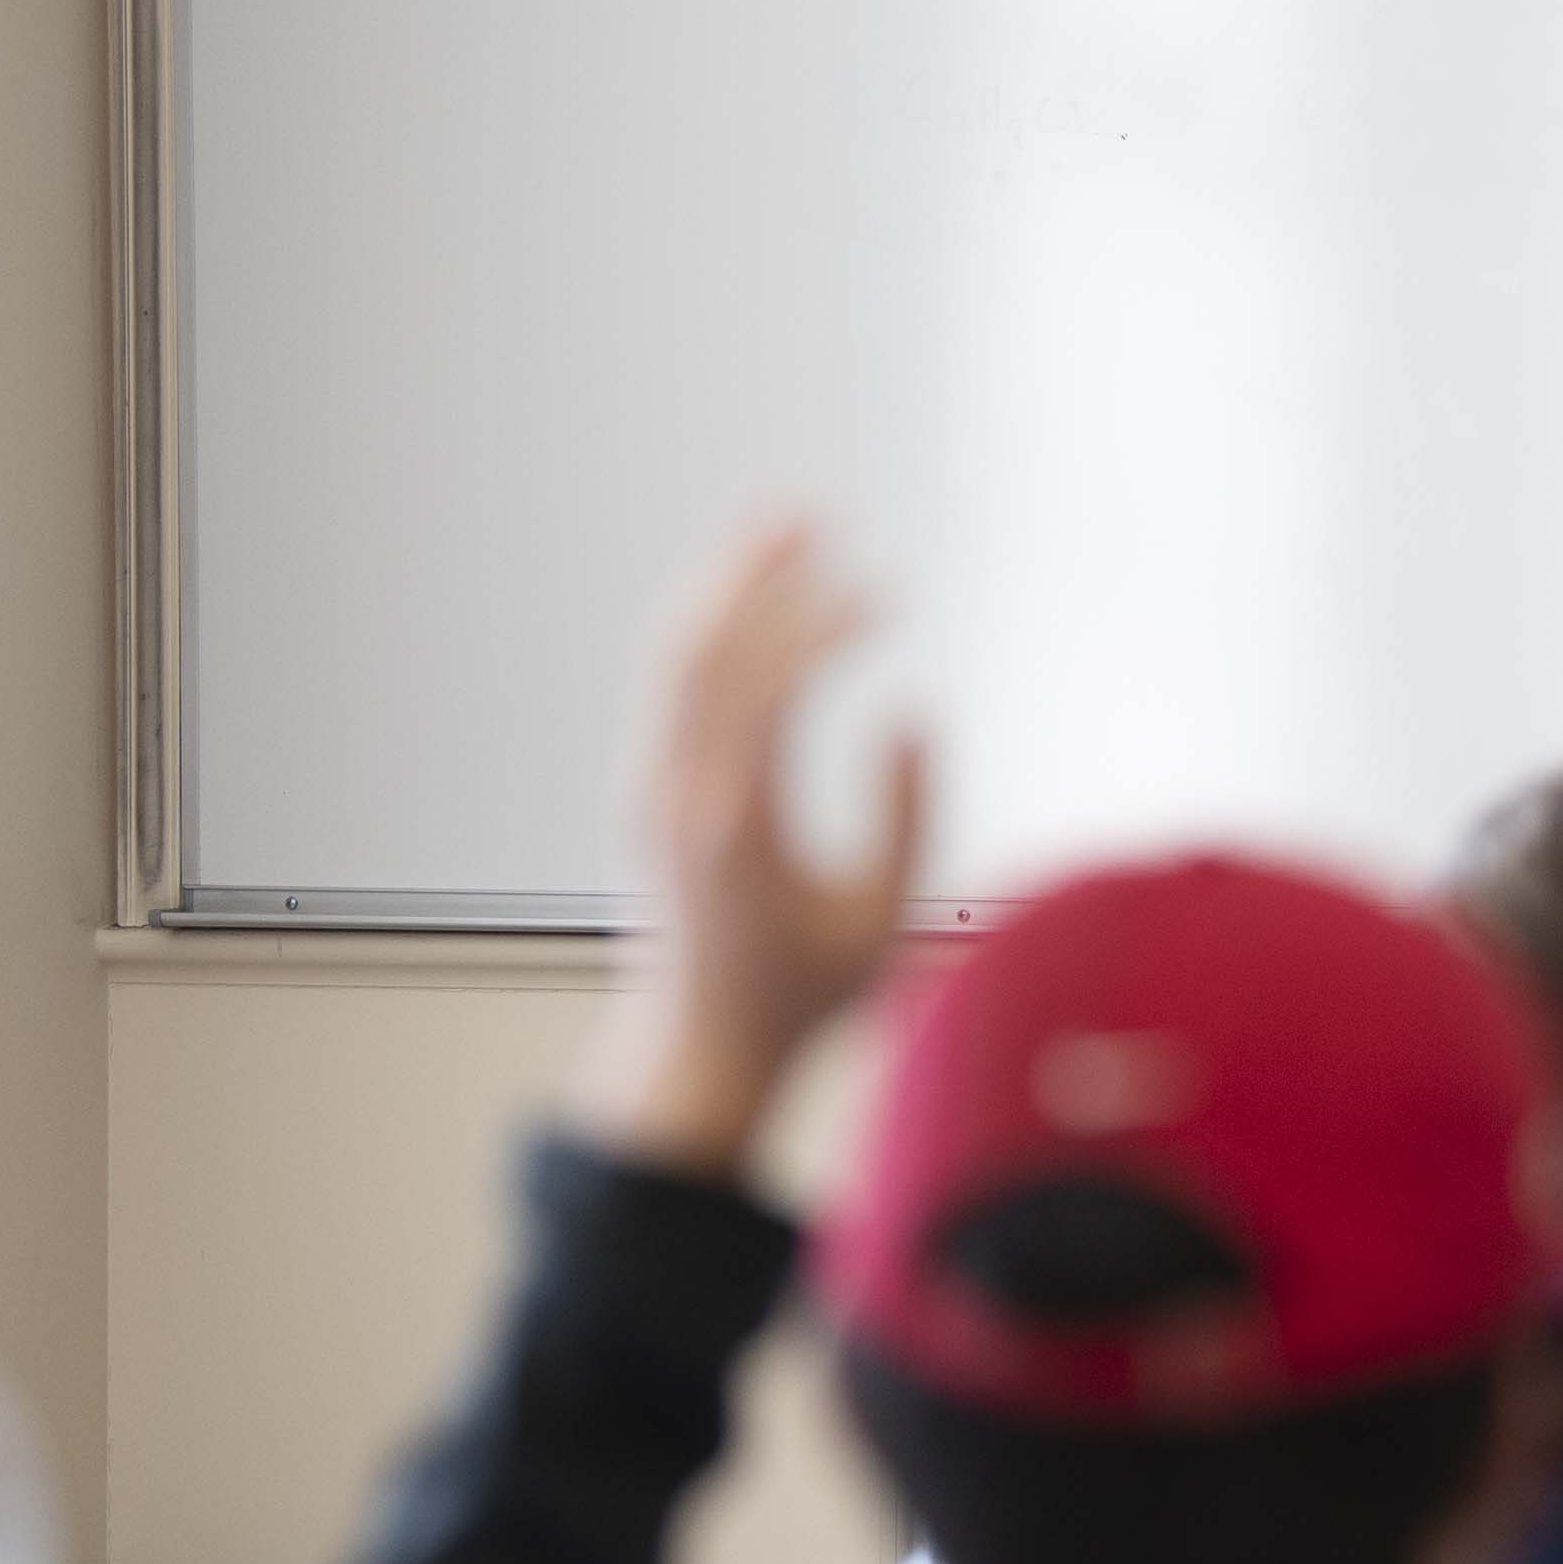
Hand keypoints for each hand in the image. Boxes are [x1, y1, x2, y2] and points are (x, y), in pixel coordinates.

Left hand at [574, 519, 930, 1181]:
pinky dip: (709, 630)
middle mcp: (678, 797)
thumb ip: (908, 816)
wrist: (697, 1048)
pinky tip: (749, 605)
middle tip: (812, 515)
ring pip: (672, 659)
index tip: (886, 594)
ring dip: (724, 587)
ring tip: (780, 534)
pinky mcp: (647, 791)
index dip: (829, 626)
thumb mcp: (881, 920)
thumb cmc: (797, 997)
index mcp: (739, 827)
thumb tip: (914, 715)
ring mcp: (650, 790)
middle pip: (700, 650)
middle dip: (755, 571)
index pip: (772, 688)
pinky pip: (667, 686)